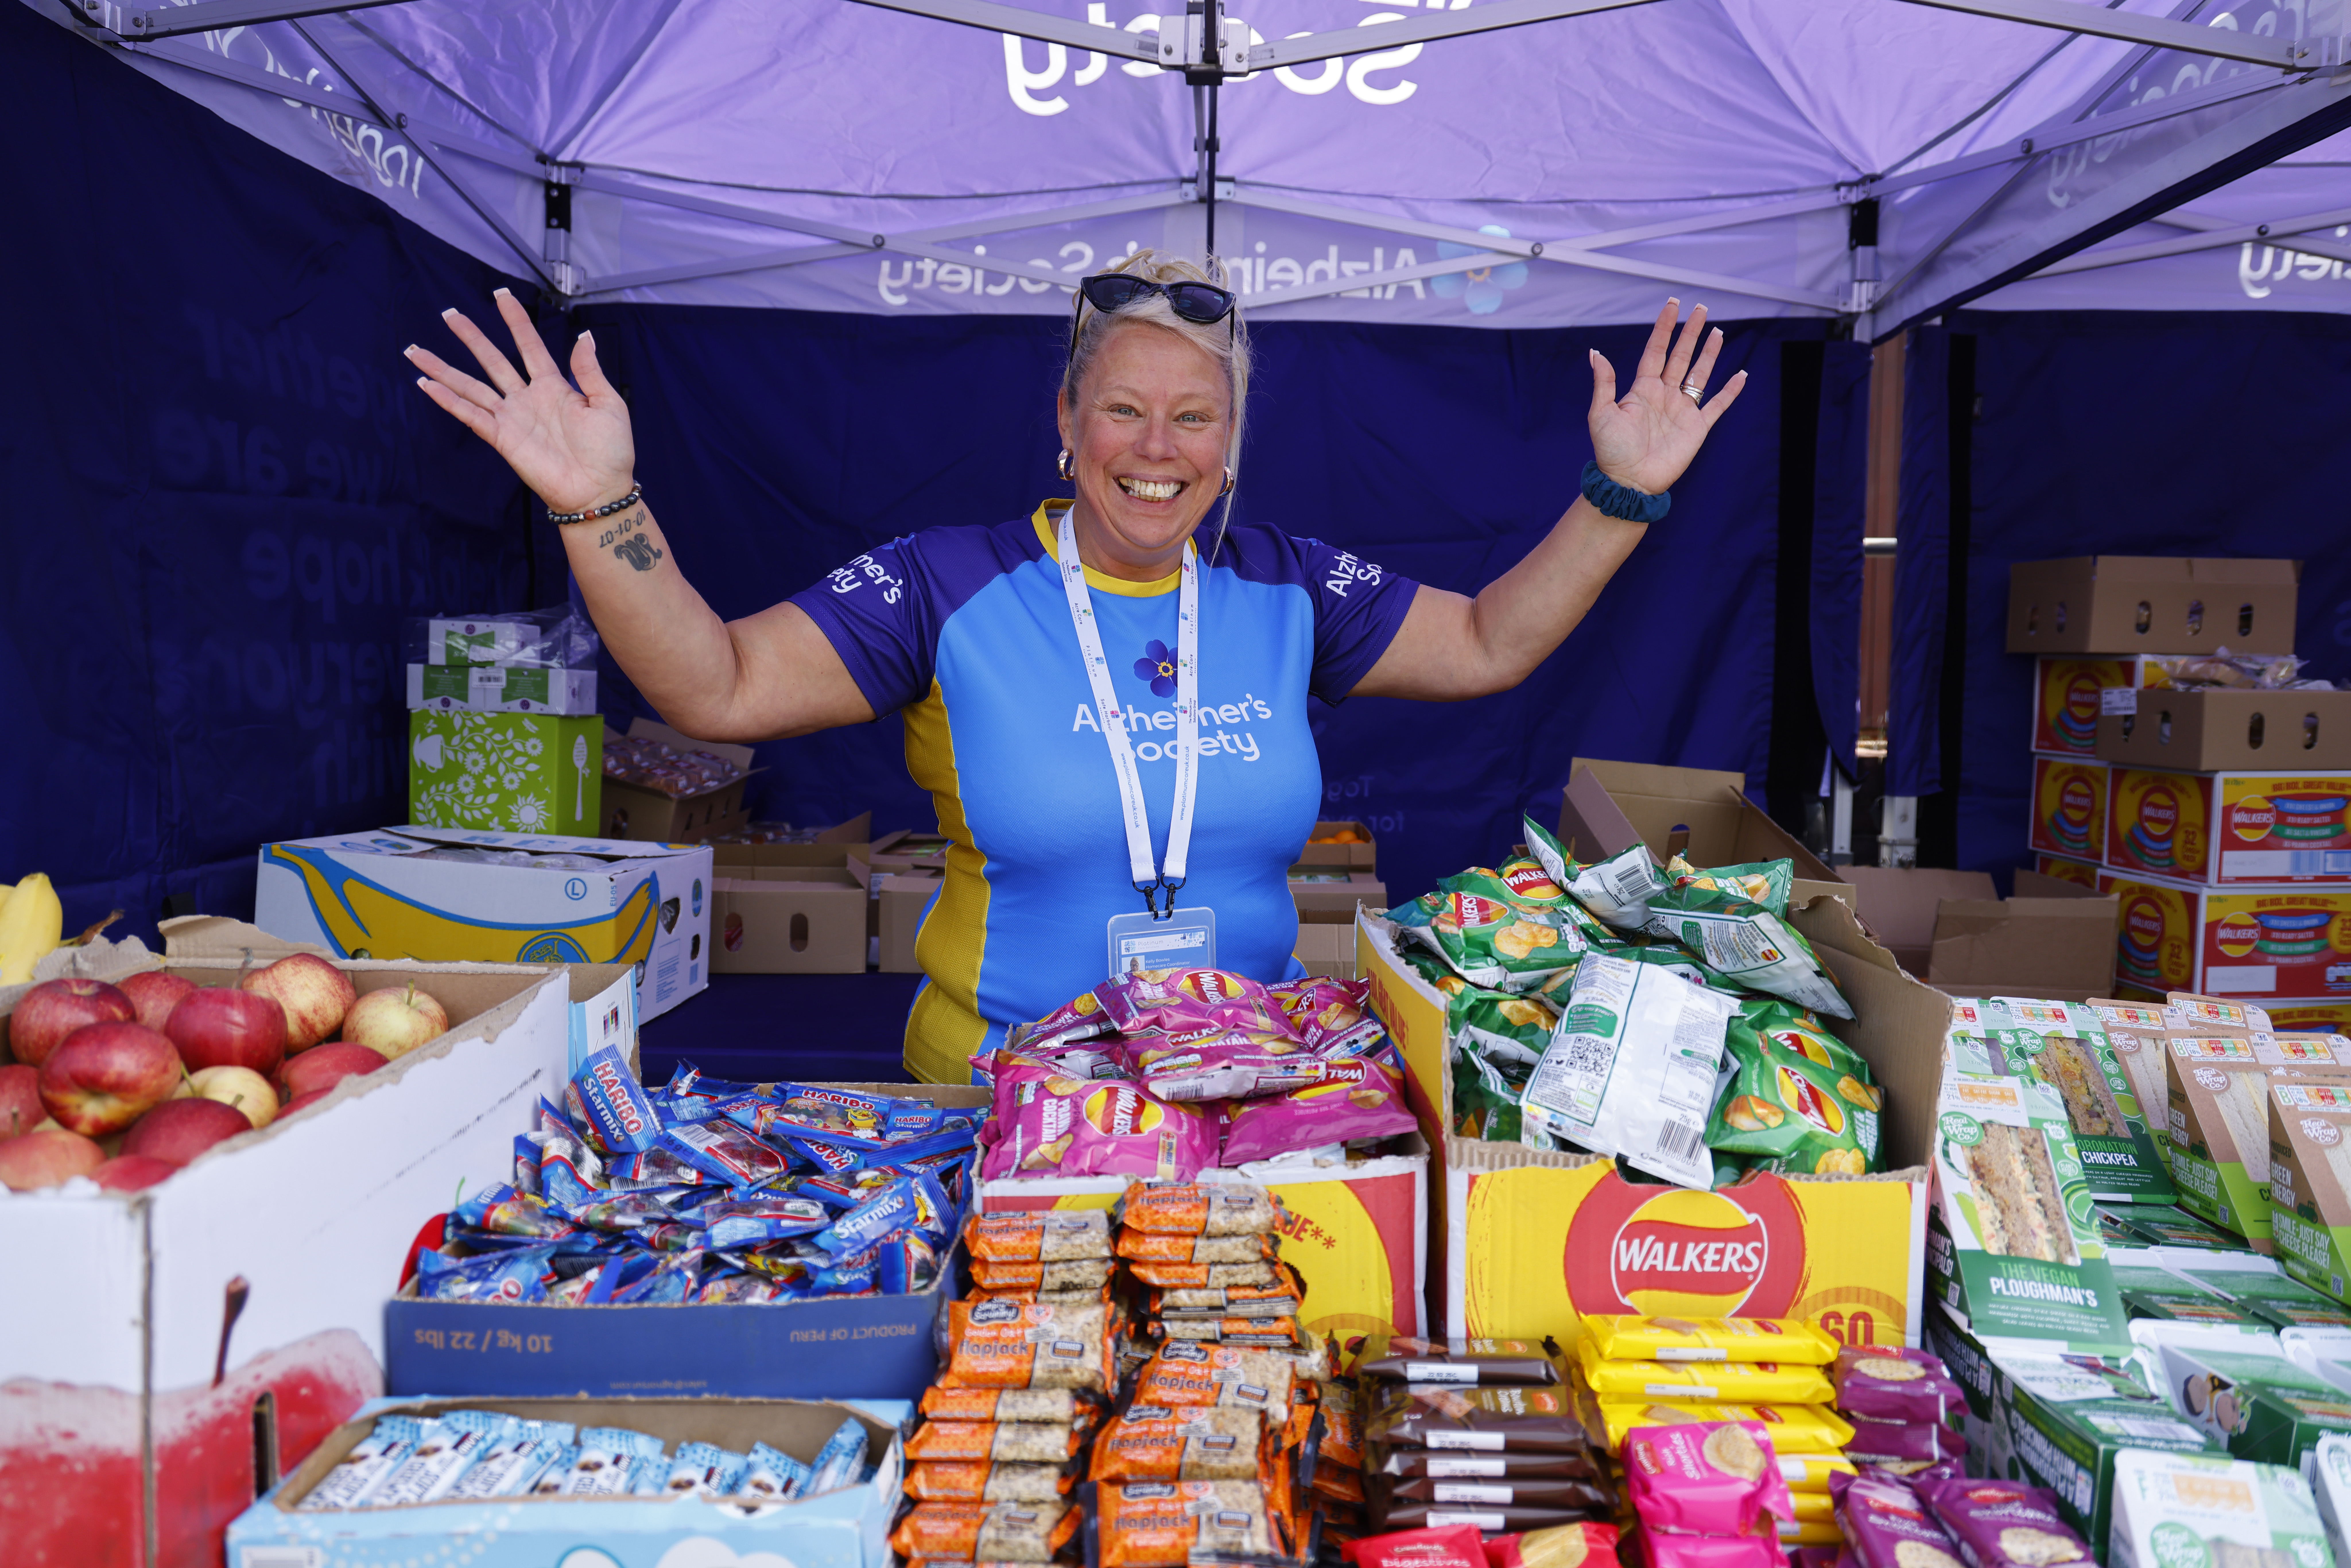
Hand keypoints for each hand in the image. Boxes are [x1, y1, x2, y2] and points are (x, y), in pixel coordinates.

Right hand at [405, 289, 634, 514]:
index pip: (529, 345)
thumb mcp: (608, 404)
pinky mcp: (501, 438)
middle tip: (450, 314)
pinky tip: (426, 384)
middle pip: (492, 359)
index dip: (515, 321)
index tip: (501, 295)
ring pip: (471, 385)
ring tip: (417, 350)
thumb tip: (583, 337)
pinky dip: (447, 400)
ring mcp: (511, 418)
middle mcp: (527, 398)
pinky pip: (470, 415)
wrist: (600, 490)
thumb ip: (590, 371)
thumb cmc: (610, 452)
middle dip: (471, 336)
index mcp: (554, 386)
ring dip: (444, 368)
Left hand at [1587, 299, 1746, 496]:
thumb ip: (1603, 383)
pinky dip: (1730, 391)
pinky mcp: (1697, 428)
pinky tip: (1741, 375)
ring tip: (1718, 332)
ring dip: (1709, 353)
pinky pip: (1717, 405)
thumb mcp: (1601, 414)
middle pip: (1680, 356)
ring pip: (1699, 374)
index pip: (1656, 350)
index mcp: (1642, 389)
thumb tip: (1595, 352)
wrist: (1629, 482)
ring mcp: (1682, 410)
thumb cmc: (1611, 451)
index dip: (1664, 328)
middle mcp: (1664, 395)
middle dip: (1691, 332)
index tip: (1673, 305)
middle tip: (1701, 309)